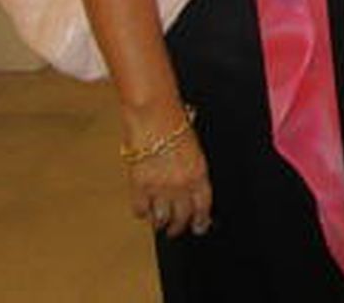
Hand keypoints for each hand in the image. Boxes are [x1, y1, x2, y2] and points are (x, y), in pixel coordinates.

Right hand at [126, 111, 213, 238]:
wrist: (153, 113)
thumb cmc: (173, 123)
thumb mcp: (193, 147)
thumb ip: (192, 170)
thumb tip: (189, 188)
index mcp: (199, 172)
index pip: (203, 206)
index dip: (201, 221)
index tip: (198, 227)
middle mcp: (181, 184)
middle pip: (182, 217)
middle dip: (178, 227)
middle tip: (174, 230)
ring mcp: (160, 187)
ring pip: (161, 219)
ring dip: (160, 222)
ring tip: (159, 222)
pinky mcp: (140, 186)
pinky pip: (141, 210)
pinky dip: (142, 211)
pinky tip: (143, 208)